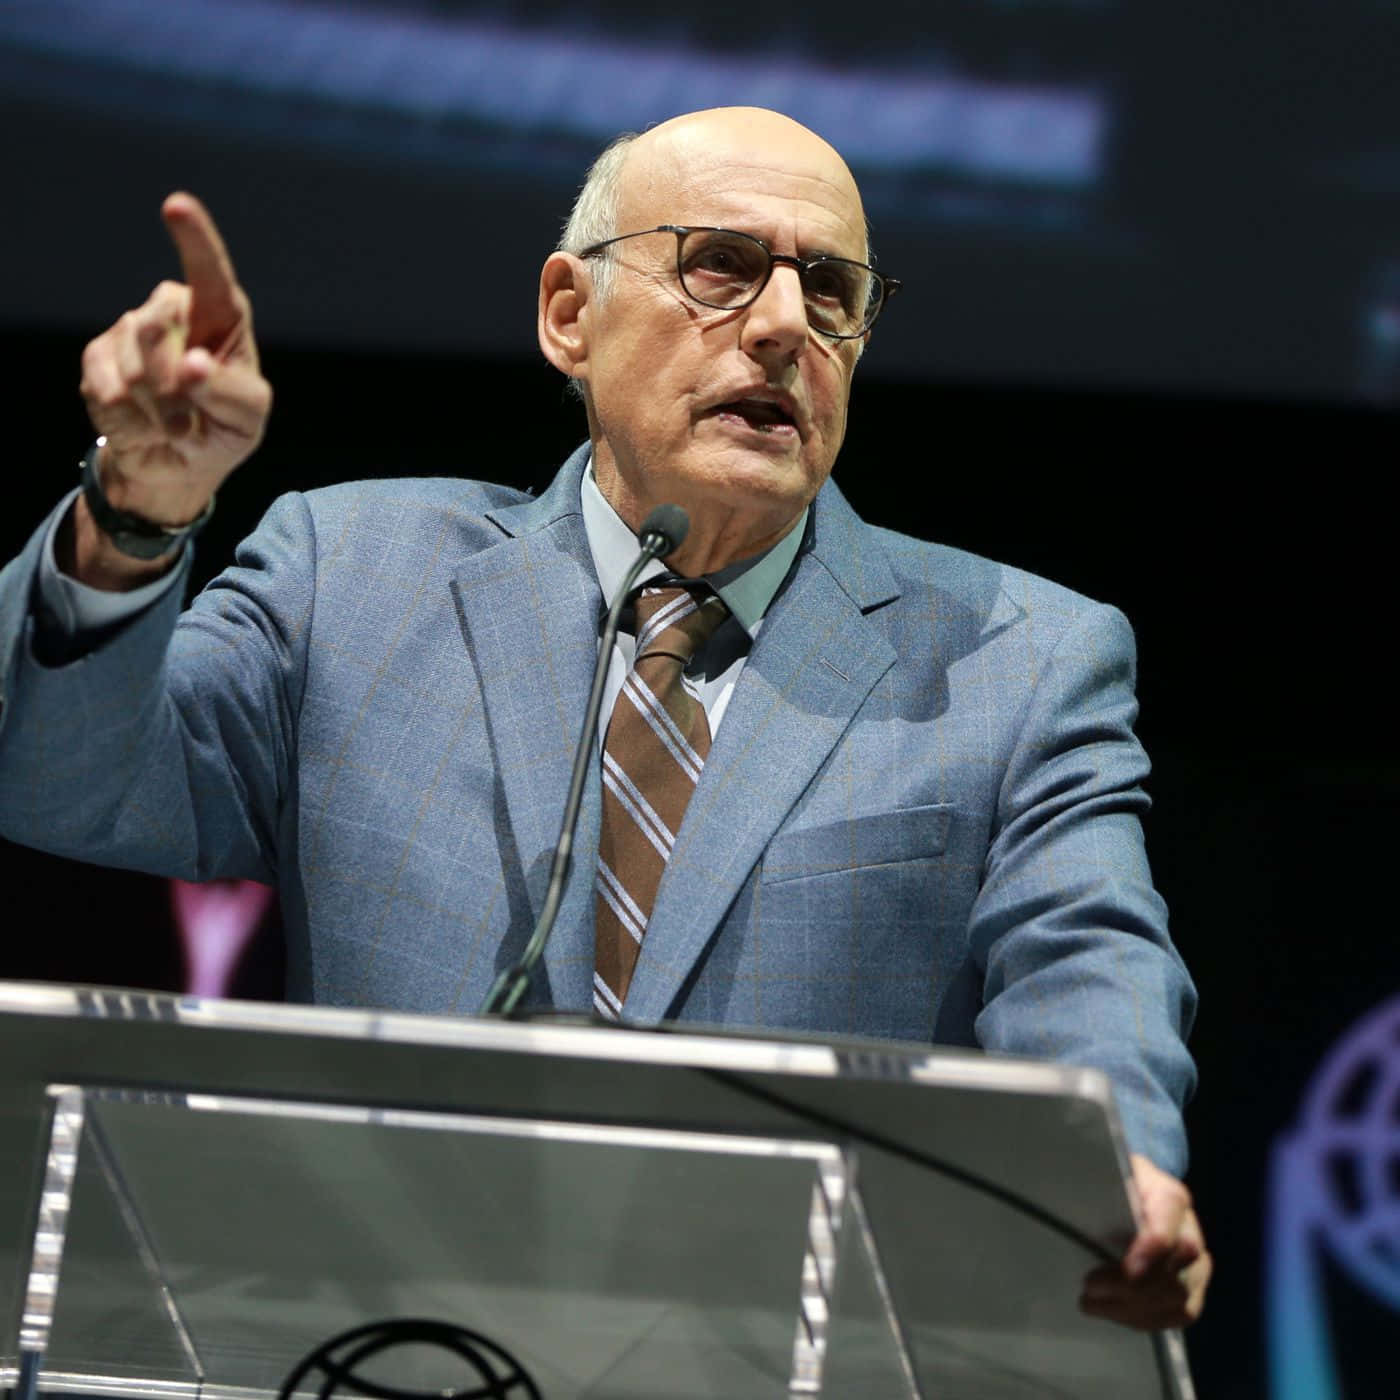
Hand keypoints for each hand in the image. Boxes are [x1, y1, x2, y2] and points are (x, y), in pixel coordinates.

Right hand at [78, 192, 270, 533]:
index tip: (176, 205)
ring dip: (159, 412)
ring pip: (133, 367)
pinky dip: (133, 422)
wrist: (181, 463)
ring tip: (175, 425)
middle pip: (158, 329)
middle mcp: (173, 313)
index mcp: (220, 316)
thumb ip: (229, 390)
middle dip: (176, 386)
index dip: (196, 239)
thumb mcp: (247, 416)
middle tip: (193, 419)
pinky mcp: (99, 359)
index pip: (211, 274)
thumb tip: (194, 364)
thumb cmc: (225, 428)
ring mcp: (131, 332)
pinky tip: (146, 426)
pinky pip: (109, 390)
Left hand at [1079, 1154, 1211, 1329]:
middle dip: (1131, 1288)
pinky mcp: (1193, 1288)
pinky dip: (1144, 1319)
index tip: (1128, 1270)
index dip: (1152, 1249)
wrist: (1135, 1192)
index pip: (1170, 1223)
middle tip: (1089, 1285)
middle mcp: (1190, 1230)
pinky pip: (1179, 1314)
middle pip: (1176, 1271)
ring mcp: (1197, 1262)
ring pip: (1179, 1299)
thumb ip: (1100, 1186)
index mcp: (1168, 1196)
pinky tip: (1114, 1312)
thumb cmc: (1115, 1182)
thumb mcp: (1106, 1172)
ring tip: (1092, 1302)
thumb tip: (1075, 1195)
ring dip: (1132, 1309)